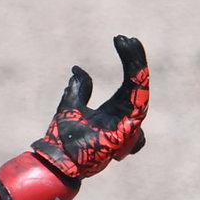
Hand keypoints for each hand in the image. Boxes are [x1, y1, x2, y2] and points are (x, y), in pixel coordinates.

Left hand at [30, 35, 148, 180]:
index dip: (128, 58)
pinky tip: (132, 67)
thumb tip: (77, 69)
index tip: (120, 39)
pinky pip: (139, 104)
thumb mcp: (71, 107)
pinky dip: (137, 85)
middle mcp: (126, 115)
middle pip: (139, 81)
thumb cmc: (64, 141)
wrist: (58, 161)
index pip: (130, 79)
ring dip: (136, 65)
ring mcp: (129, 124)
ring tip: (129, 45)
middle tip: (127, 38)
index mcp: (116, 109)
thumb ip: (79, 90)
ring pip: (141, 89)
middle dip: (135, 57)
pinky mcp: (128, 130)